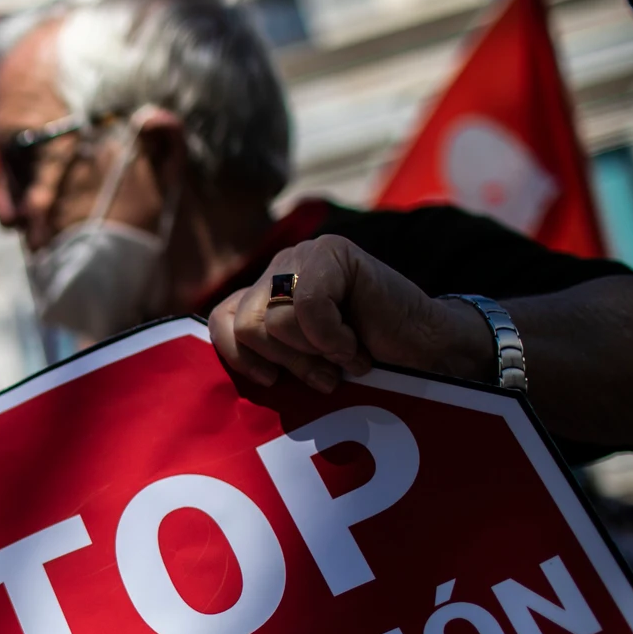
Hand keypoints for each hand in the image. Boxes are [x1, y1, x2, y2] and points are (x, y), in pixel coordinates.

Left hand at [209, 235, 493, 392]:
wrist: (426, 354)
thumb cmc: (361, 366)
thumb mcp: (300, 366)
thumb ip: (262, 357)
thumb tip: (206, 375)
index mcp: (261, 296)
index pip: (221, 322)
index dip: (242, 360)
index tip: (274, 381)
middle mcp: (277, 270)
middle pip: (247, 327)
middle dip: (288, 362)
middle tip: (324, 373)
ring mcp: (304, 256)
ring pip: (274, 321)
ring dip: (314, 354)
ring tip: (343, 358)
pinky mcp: (333, 253)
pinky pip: (308, 307)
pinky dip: (334, 338)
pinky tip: (356, 343)